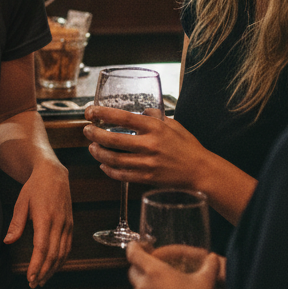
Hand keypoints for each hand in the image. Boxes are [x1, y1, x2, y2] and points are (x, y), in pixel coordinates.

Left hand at [3, 160, 72, 288]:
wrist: (54, 174)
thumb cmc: (35, 187)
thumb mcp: (21, 202)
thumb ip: (16, 223)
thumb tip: (8, 242)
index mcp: (45, 217)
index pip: (42, 248)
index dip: (36, 265)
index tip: (30, 278)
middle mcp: (59, 223)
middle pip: (53, 255)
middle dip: (43, 272)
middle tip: (33, 284)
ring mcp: (67, 225)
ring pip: (62, 253)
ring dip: (52, 269)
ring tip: (42, 280)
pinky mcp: (71, 225)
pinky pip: (68, 247)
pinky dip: (61, 260)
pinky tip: (53, 267)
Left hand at [83, 105, 208, 189]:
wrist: (201, 171)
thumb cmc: (188, 146)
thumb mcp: (173, 124)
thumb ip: (155, 116)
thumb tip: (141, 110)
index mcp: (155, 128)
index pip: (123, 117)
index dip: (102, 114)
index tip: (90, 111)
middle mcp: (149, 145)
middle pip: (113, 139)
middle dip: (94, 134)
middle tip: (87, 130)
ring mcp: (148, 163)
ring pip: (113, 159)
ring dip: (98, 153)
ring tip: (92, 147)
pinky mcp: (147, 178)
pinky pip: (121, 175)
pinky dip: (109, 170)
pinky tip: (103, 165)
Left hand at [127, 241, 221, 288]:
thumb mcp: (205, 282)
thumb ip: (209, 266)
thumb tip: (213, 258)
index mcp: (154, 272)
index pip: (133, 253)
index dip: (135, 247)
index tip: (141, 247)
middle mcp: (143, 286)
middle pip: (132, 271)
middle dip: (139, 267)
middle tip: (151, 268)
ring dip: (143, 287)